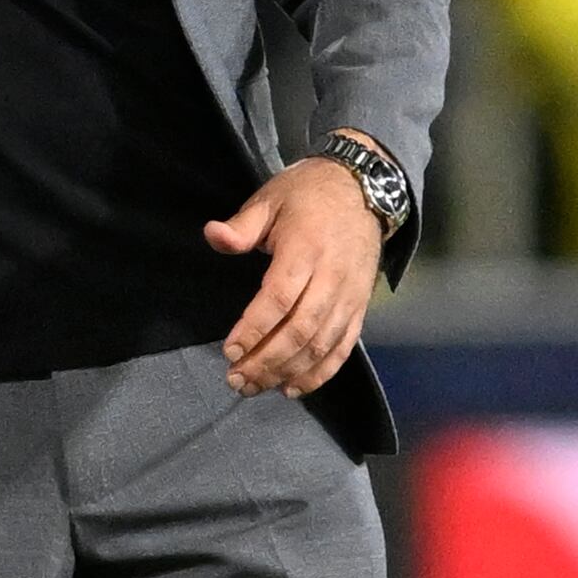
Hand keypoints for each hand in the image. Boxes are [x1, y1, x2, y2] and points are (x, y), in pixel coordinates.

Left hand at [205, 154, 385, 397]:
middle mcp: (332, 277)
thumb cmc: (308, 195)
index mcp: (306, 249)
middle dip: (266, 360)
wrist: (364, 189)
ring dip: (287, 371)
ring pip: (320, 345)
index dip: (255, 329)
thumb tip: (212, 236)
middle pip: (300, 330)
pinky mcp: (360, 307)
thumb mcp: (270, 199)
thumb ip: (241, 226)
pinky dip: (320, 373)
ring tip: (255, 386)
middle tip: (235, 379)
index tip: (230, 350)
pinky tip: (293, 388)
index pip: (279, 298)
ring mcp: (350, 296)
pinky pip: (342, 348)